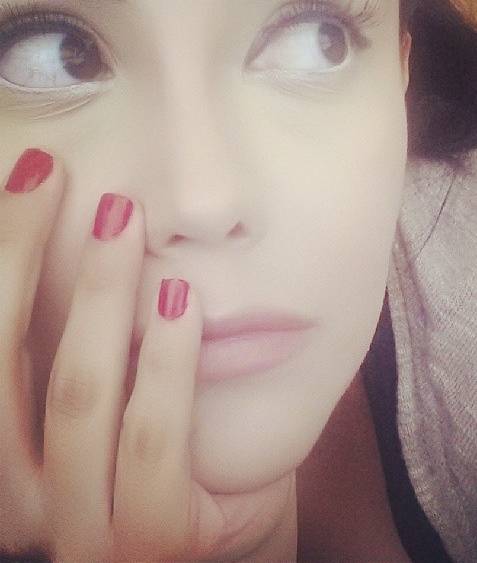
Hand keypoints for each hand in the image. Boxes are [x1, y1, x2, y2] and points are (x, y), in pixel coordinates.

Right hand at [0, 150, 295, 562]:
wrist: (227, 527)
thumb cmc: (159, 450)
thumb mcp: (102, 402)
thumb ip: (76, 346)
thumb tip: (66, 239)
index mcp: (4, 461)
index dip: (0, 259)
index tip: (32, 177)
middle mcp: (20, 502)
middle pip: (2, 368)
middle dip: (24, 259)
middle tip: (66, 182)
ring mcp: (83, 530)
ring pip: (77, 398)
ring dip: (97, 298)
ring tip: (122, 221)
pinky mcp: (157, 537)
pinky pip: (152, 441)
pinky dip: (164, 364)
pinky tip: (181, 299)